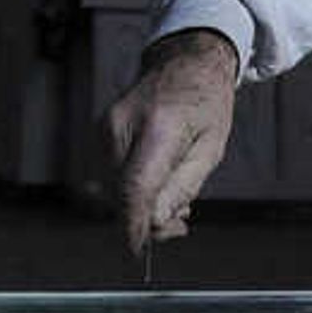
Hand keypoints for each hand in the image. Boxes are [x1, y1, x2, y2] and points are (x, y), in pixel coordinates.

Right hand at [107, 28, 240, 254]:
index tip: (138, 250)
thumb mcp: (211, 147)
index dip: (135, 224)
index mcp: (158, 126)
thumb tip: (155, 223)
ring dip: (142, 205)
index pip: (136, 187)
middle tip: (181, 225)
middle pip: (122, 194)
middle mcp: (122, 126)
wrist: (184, 62)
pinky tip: (159, 183)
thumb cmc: (205, 102)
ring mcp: (105, 128)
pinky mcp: (100, 133)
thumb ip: (183, 186)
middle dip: (148, 219)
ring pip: (114, 189)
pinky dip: (134, 189)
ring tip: (177, 199)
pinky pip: (112, 175)